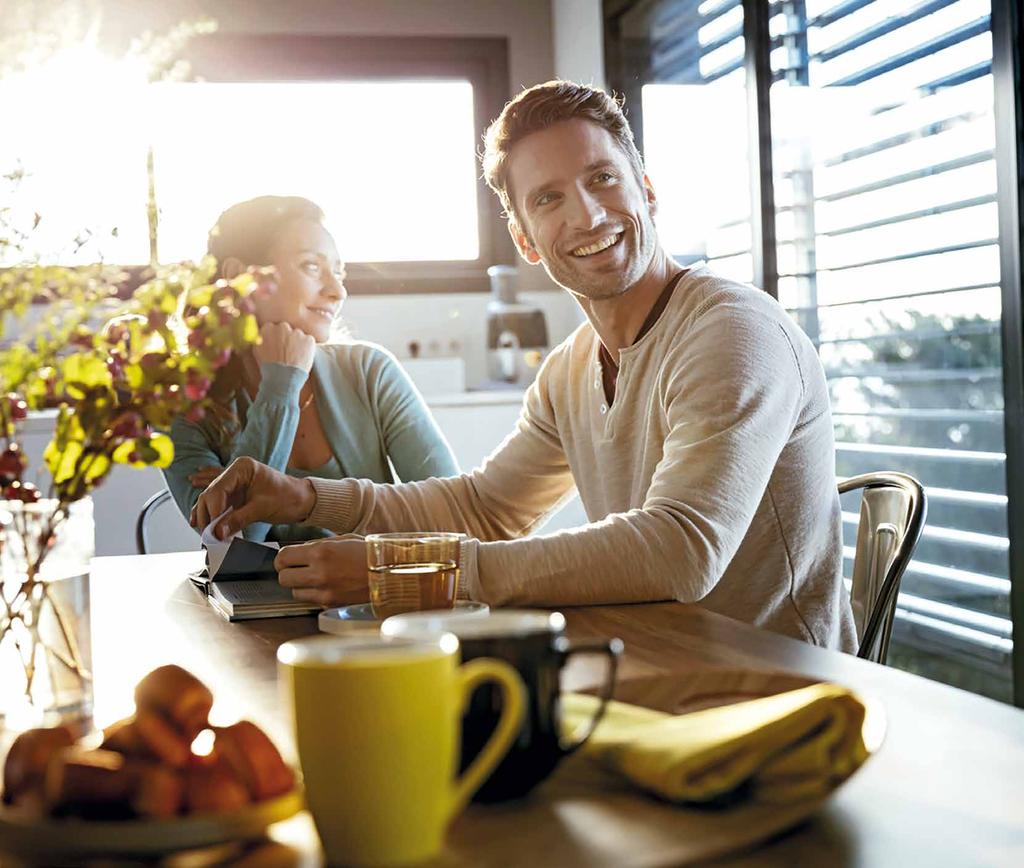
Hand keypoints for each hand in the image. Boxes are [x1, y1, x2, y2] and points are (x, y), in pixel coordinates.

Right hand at [189, 457, 315, 538]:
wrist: (303, 501)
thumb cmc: (289, 498)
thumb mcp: (263, 509)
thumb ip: (238, 519)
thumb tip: (217, 532)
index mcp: (242, 468)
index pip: (218, 489)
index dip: (213, 510)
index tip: (212, 529)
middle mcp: (235, 473)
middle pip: (210, 494)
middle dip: (207, 515)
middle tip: (207, 534)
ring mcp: (234, 484)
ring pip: (211, 500)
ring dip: (208, 517)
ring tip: (206, 533)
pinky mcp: (236, 495)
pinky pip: (218, 505)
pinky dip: (212, 516)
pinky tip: (202, 524)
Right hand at [253, 322, 315, 371]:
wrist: (282, 377)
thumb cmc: (268, 368)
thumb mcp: (257, 350)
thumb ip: (261, 339)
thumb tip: (263, 336)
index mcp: (268, 328)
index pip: (273, 327)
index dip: (276, 337)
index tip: (277, 345)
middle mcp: (283, 327)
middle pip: (286, 329)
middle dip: (287, 338)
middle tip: (287, 351)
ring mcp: (297, 332)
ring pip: (298, 335)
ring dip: (297, 343)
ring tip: (294, 357)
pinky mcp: (308, 339)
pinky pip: (309, 341)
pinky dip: (307, 348)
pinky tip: (302, 358)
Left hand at [275, 538, 368, 606]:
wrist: (391, 573)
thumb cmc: (369, 553)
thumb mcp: (343, 540)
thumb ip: (318, 546)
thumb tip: (298, 551)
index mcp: (321, 552)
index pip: (283, 557)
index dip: (283, 558)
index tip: (287, 558)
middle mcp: (319, 573)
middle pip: (283, 578)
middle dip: (288, 572)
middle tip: (298, 569)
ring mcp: (325, 592)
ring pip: (294, 592)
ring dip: (301, 585)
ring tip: (315, 578)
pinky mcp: (331, 604)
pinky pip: (311, 601)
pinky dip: (314, 595)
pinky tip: (327, 586)